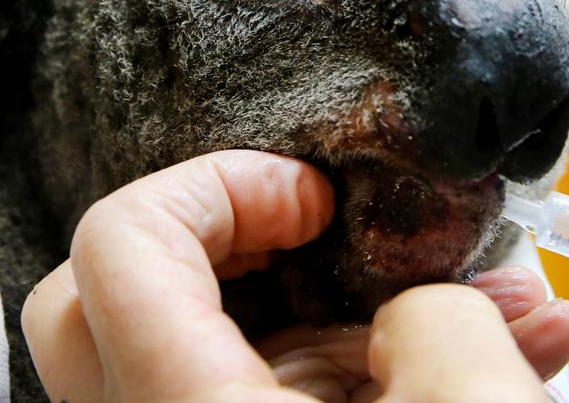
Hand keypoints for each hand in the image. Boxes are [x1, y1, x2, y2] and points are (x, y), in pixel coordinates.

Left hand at [21, 150, 568, 401]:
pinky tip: (467, 352)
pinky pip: (252, 389)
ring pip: (185, 341)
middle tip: (311, 227)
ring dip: (314, 304)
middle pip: (101, 285)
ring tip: (453, 306)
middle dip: (211, 227)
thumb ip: (447, 328)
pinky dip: (341, 361)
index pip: (118, 243)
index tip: (314, 198)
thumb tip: (434, 304)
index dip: (218, 186)